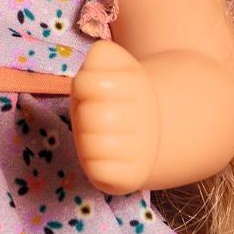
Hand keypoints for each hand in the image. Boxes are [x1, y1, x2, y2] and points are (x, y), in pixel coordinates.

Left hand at [71, 40, 160, 194]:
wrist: (149, 129)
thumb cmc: (117, 93)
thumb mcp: (113, 63)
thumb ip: (101, 55)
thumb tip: (93, 76)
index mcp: (138, 83)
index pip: (85, 83)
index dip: (84, 85)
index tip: (97, 89)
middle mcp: (145, 117)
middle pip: (88, 115)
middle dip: (85, 113)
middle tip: (99, 114)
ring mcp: (141, 150)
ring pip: (90, 145)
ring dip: (87, 138)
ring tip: (101, 134)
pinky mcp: (131, 178)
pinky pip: (97, 171)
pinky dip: (93, 163)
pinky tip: (104, 155)